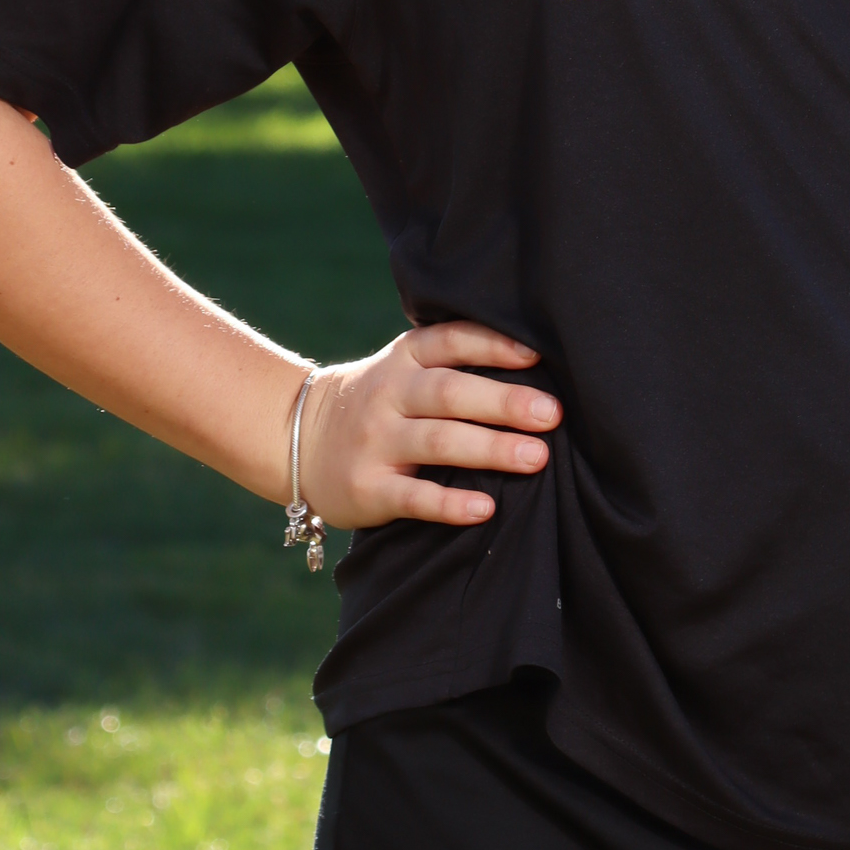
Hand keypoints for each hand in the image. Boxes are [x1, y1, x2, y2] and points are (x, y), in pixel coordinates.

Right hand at [296, 322, 559, 529]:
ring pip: (438, 442)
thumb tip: (539, 367)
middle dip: (504, 402)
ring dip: (490, 448)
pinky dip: (449, 505)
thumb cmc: (380, 401)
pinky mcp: (367, 488)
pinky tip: (485, 508)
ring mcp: (375, 442)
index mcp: (405, 358)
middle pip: (451, 393)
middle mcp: (389, 395)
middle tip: (552, 414)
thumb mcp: (404, 368)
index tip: (537, 355)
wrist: (297, 437)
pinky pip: (412, 497)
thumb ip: (455, 364)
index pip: (451, 341)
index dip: (493, 345)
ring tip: (536, 457)